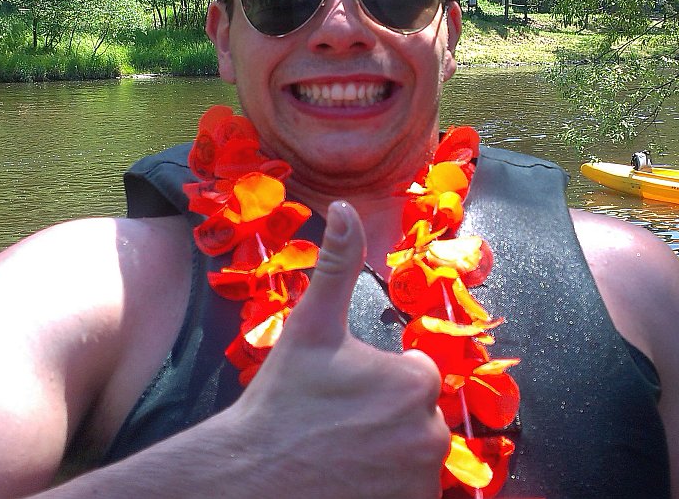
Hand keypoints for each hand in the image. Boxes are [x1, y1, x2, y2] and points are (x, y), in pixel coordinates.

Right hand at [232, 201, 449, 497]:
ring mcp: (421, 481)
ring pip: (414, 459)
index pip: (413, 378)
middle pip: (416, 421)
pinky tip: (350, 483)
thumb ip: (336, 265)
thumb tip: (345, 208)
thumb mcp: (309, 328)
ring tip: (340, 458)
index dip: (375, 386)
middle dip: (384, 425)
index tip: (339, 398)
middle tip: (336, 431)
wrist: (248, 480)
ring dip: (387, 459)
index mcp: (414, 380)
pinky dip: (387, 490)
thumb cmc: (279, 402)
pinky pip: (410, 494)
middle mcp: (430, 434)